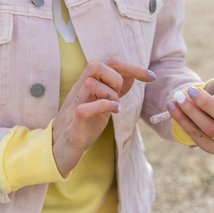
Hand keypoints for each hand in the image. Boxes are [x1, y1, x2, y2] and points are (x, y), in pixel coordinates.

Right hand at [52, 58, 156, 175]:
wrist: (62, 149)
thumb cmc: (84, 126)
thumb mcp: (102, 104)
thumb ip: (114, 90)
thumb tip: (132, 75)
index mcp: (87, 84)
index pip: (108, 64)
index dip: (132, 67)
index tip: (151, 77)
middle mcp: (79, 90)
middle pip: (94, 65)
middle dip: (116, 77)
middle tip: (121, 94)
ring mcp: (75, 105)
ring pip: (90, 84)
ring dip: (111, 94)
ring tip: (115, 107)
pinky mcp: (74, 123)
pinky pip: (84, 109)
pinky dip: (103, 107)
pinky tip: (113, 112)